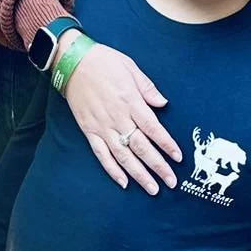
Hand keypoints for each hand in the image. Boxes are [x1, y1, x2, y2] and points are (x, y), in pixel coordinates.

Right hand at [63, 43, 179, 190]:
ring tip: (152, 188)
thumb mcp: (130, 67)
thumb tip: (163, 103)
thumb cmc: (104, 62)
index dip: (166, 144)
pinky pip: (101, 154)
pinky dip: (112, 170)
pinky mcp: (89, 130)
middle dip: (158, 166)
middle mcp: (117, 117)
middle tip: (171, 182)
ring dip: (139, 174)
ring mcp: (102, 126)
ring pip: (123, 155)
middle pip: (141, 146)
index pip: (152, 128)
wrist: (72, 62)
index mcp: (130, 100)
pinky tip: (124, 182)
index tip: (178, 157)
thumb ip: (147, 87)